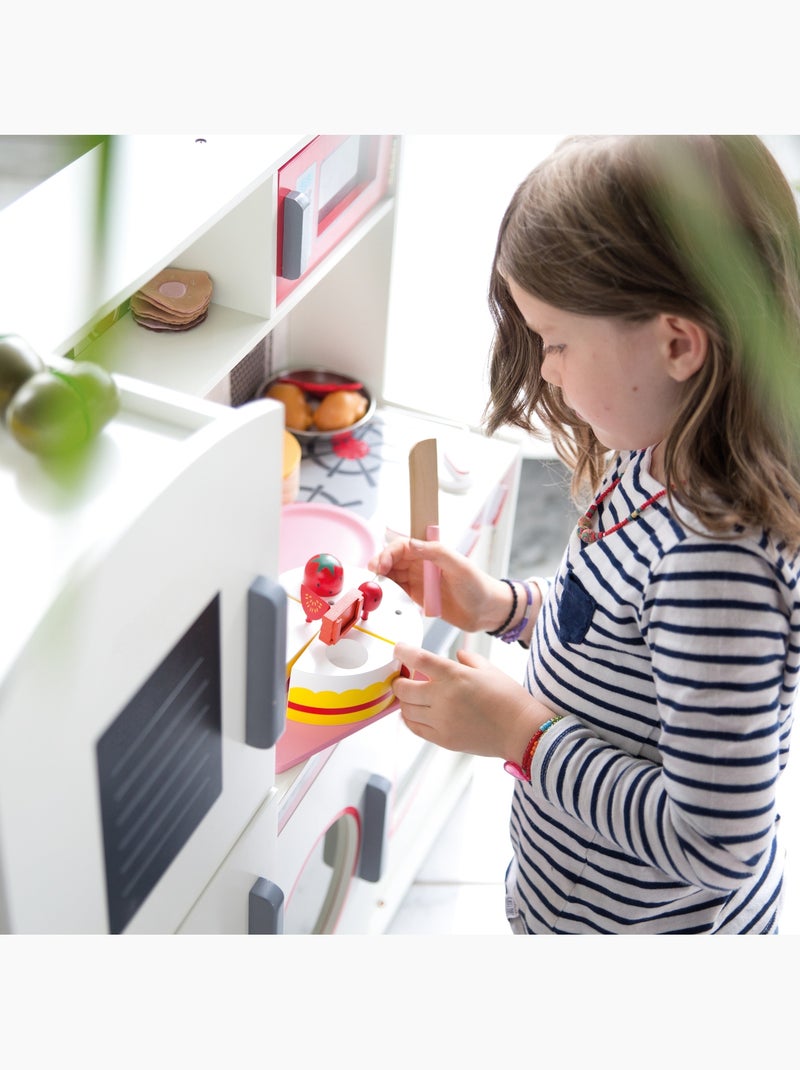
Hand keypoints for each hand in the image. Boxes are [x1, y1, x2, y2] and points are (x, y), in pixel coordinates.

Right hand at [370, 537, 514, 633]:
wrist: (486, 612)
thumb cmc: (478, 586)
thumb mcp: (459, 566)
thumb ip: (436, 552)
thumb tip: (412, 543)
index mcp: (431, 551)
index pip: (403, 546)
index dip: (389, 552)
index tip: (382, 564)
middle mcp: (422, 564)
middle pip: (393, 559)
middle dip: (380, 564)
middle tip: (373, 574)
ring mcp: (418, 580)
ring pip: (392, 574)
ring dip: (381, 578)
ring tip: (374, 585)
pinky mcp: (417, 596)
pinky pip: (397, 591)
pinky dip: (387, 591)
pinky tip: (382, 594)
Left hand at [391, 642, 553, 763]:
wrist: (522, 731)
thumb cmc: (510, 698)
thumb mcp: (489, 669)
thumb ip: (469, 659)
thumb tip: (456, 655)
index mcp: (454, 675)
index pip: (417, 659)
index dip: (402, 652)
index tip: (398, 649)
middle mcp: (443, 697)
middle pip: (403, 688)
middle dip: (399, 680)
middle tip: (403, 677)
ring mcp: (441, 721)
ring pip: (405, 710)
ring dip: (404, 700)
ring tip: (411, 696)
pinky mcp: (443, 739)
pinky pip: (415, 728)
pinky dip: (409, 719)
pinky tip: (415, 713)